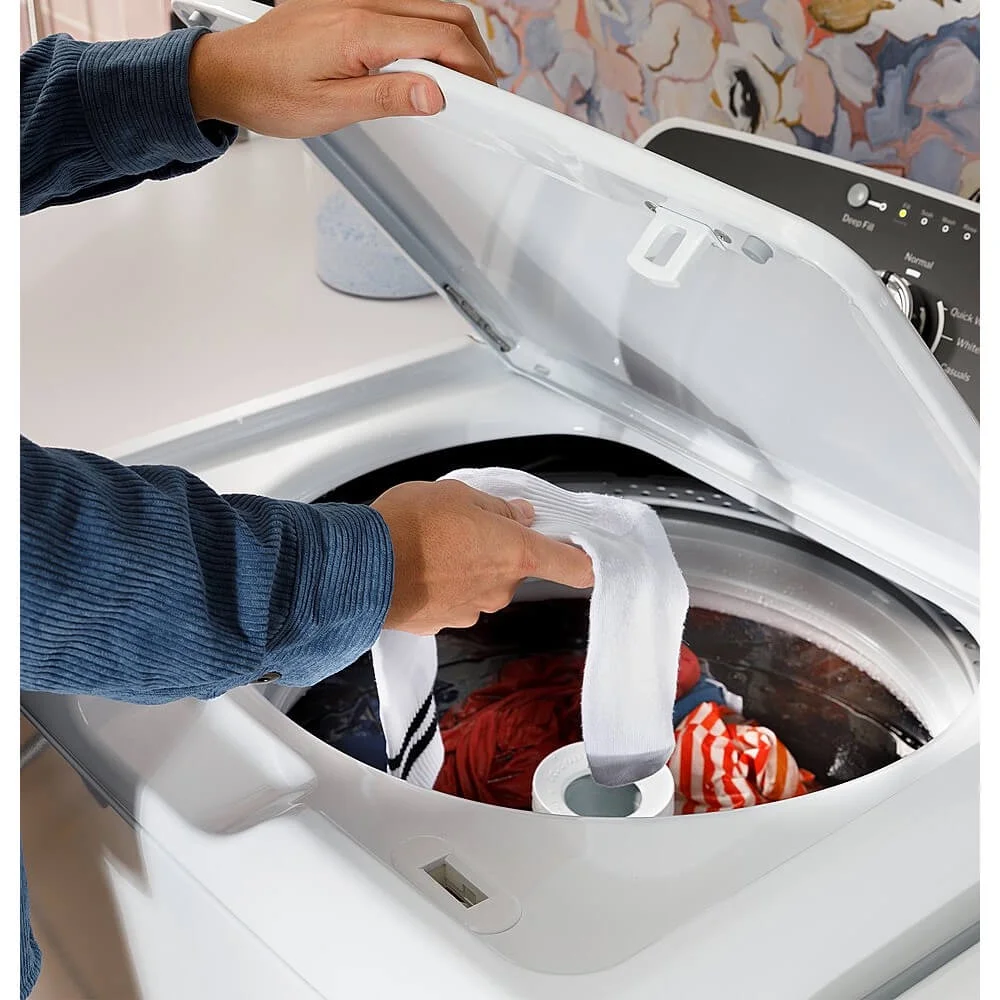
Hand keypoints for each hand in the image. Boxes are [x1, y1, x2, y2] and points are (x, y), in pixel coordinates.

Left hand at [187, 0, 496, 136]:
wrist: (226, 73)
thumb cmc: (268, 93)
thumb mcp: (330, 110)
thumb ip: (387, 98)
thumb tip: (434, 94)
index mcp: (359, 30)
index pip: (439, 39)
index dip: (474, 69)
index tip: (488, 95)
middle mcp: (361, 4)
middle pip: (445, 12)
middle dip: (475, 51)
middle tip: (485, 90)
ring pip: (430, 5)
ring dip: (456, 38)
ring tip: (464, 78)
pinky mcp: (348, 2)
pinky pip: (405, 6)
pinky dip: (430, 28)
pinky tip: (431, 56)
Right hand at [371, 480, 593, 634]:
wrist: (359, 569)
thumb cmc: (410, 526)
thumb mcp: (458, 495)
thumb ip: (496, 508)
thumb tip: (520, 515)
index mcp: (515, 553)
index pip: (572, 567)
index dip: (584, 562)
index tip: (587, 557)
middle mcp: (500, 588)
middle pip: (514, 569)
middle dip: (495, 550)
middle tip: (464, 527)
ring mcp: (471, 610)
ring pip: (481, 584)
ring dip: (466, 568)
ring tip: (431, 546)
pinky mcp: (442, 623)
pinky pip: (453, 600)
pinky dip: (441, 586)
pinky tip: (417, 568)